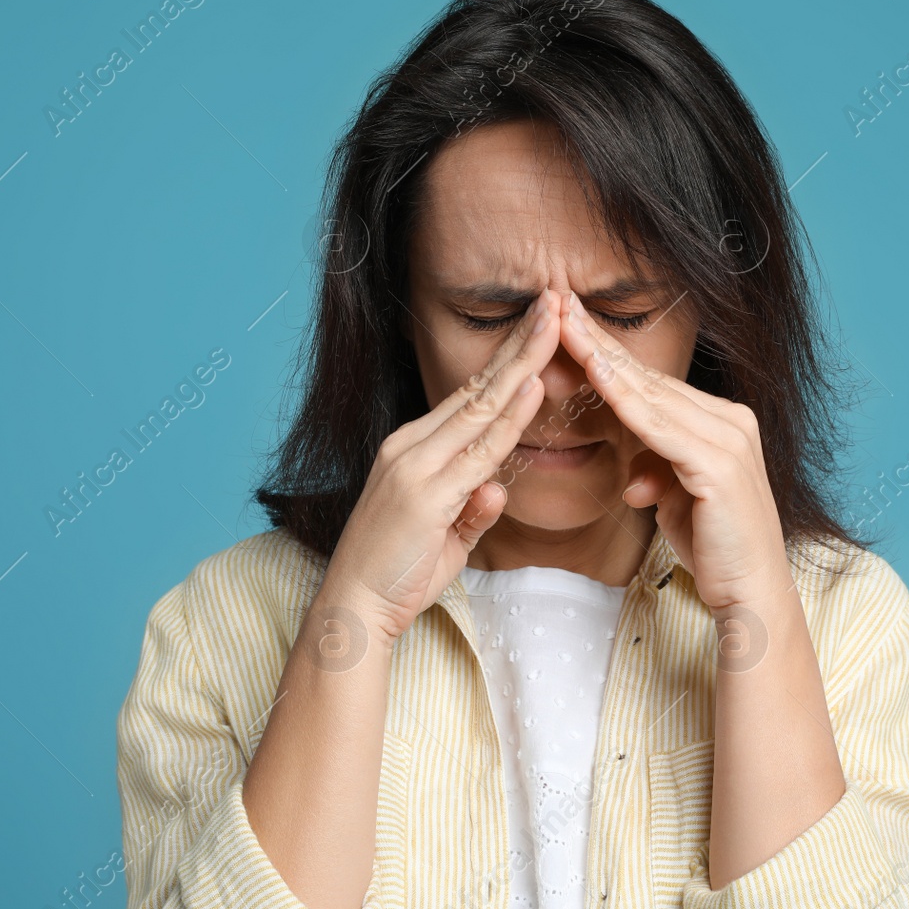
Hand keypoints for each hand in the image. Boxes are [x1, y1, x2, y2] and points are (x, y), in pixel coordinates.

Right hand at [318, 289, 561, 643]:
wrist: (353, 609)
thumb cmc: (396, 574)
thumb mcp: (446, 536)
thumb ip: (472, 507)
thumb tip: (496, 488)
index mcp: (414, 449)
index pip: (471, 395)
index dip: (509, 360)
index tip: (540, 327)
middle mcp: (411, 446)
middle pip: (478, 386)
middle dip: (521, 342)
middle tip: (555, 299)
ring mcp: (416, 466)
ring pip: (481, 407)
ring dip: (522, 363)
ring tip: (554, 324)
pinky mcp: (424, 493)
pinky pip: (477, 449)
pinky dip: (508, 417)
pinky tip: (532, 386)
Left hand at [557, 290, 792, 612]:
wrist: (751, 593)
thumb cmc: (716, 550)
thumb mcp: (676, 503)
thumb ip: (658, 475)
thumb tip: (635, 477)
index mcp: (721, 424)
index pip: (652, 383)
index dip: (608, 353)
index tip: (569, 325)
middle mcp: (730, 421)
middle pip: (649, 377)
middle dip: (600, 341)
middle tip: (559, 302)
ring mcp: (729, 439)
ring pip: (652, 395)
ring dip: (605, 359)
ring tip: (568, 327)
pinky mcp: (719, 465)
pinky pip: (661, 428)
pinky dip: (627, 401)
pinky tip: (598, 376)